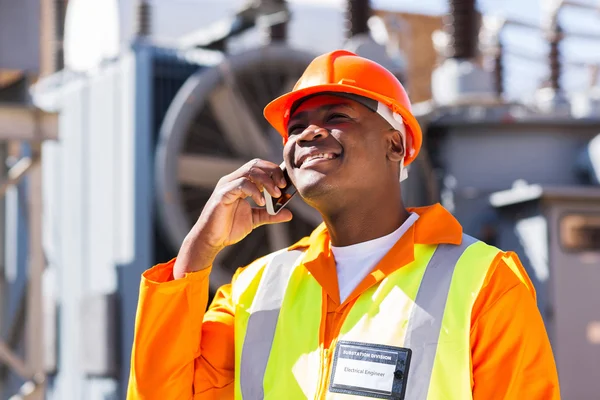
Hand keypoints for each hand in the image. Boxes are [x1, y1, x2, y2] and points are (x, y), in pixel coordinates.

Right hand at [173, 159, 291, 277]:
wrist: (211, 240)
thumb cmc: (228, 228)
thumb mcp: (255, 219)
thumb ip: (271, 214)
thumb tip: (289, 213)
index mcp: (240, 183)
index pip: (259, 166)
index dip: (273, 171)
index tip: (285, 183)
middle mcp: (233, 180)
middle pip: (255, 165)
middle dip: (272, 173)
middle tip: (282, 186)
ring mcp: (227, 185)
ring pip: (249, 172)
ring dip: (266, 182)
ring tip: (275, 195)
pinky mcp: (222, 194)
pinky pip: (241, 184)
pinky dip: (254, 191)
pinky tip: (260, 202)